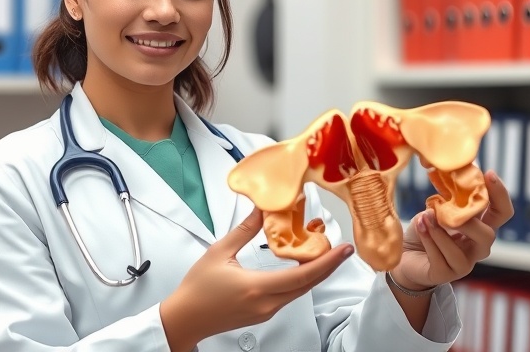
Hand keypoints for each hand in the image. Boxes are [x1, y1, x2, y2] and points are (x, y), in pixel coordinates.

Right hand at [160, 208, 353, 350]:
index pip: (303, 275)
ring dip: (314, 272)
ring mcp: (267, 311)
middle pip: (308, 284)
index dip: (328, 262)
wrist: (185, 319)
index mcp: (257, 288)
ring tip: (323, 252)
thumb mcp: (220, 252)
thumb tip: (262, 210)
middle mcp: (267, 303)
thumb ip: (244, 230)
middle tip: (342, 248)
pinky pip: (290, 295)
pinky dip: (300, 279)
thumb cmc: (197, 289)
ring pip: (300, 291)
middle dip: (328, 265)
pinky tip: (301, 266)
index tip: (344, 249)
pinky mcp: (264, 313)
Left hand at [391, 170, 513, 290]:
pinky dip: (428, 239)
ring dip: (439, 230)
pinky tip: (419, 226)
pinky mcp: (445, 274)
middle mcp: (477, 247)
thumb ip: (448, 196)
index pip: (501, 212)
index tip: (489, 174)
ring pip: (458, 250)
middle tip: (445, 209)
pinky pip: (439, 257)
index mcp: (481, 227)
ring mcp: (463, 264)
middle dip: (468, 221)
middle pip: (488, 235)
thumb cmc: (426, 229)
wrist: (406, 255)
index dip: (500, 194)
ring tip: (424, 216)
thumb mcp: (438, 208)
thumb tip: (451, 169)